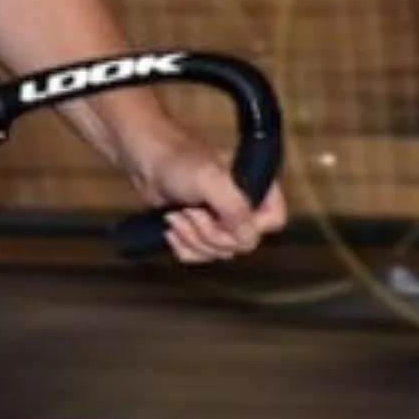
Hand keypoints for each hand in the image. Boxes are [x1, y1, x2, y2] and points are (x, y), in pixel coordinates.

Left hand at [123, 124, 287, 263]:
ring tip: (176, 215)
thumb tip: (246, 237)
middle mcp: (244, 206)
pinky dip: (183, 246)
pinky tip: (170, 228)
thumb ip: (235, 208)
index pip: (274, 221)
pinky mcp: (199, 231)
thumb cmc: (177, 161)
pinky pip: (200, 256)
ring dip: (192, 238)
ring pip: (220, 253)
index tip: (221, 216)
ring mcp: (221, 220)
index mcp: (256, 187)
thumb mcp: (210, 179)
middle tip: (191, 211)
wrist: (145, 161)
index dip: (249, 227)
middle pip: (243, 244)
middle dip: (210, 233)